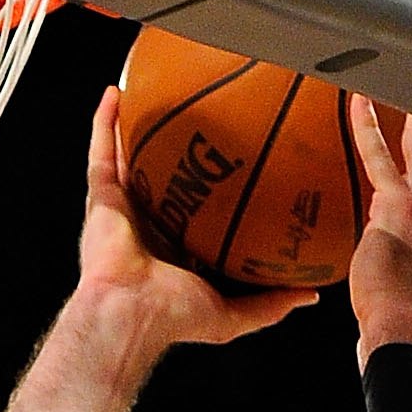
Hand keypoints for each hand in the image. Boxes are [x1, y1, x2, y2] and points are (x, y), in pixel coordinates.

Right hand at [72, 86, 314, 369]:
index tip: (236, 165)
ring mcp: (123, 209)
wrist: (132, 311)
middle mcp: (149, 226)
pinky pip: (102, 151)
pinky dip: (105, 123)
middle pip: (165, 178)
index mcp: (175, 251)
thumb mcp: (234, 314)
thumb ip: (269, 303)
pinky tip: (117, 94)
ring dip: (138, 129)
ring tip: (153, 96)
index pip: (196, 214)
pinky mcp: (102, 198)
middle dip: (179, 153)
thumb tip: (310, 294)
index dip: (213, 190)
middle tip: (201, 123)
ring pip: (131, 158)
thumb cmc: (175, 317)